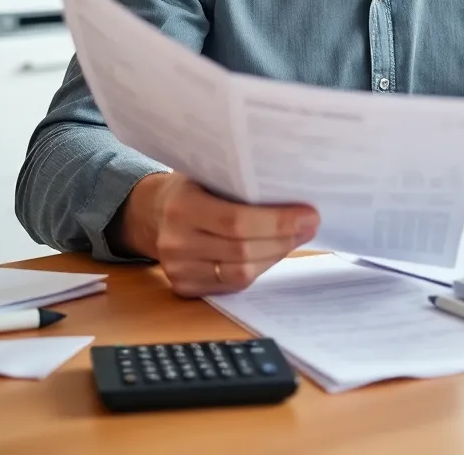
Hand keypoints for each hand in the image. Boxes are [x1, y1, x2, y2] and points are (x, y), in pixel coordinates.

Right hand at [116, 172, 319, 296]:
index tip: (309, 214)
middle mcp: (176, 242)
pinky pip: (232, 285)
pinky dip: (259, 268)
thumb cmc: (193, 187)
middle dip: (284, 239)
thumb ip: (242, 185)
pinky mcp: (184, 288)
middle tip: (311, 225)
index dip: (278, 221)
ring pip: (241, 273)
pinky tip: (273, 252)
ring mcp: (178, 270)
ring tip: (297, 237)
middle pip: (242, 250)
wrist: (152, 213)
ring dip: (276, 255)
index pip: (236, 221)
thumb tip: (294, 193)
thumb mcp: (210, 174)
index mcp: (182, 206)